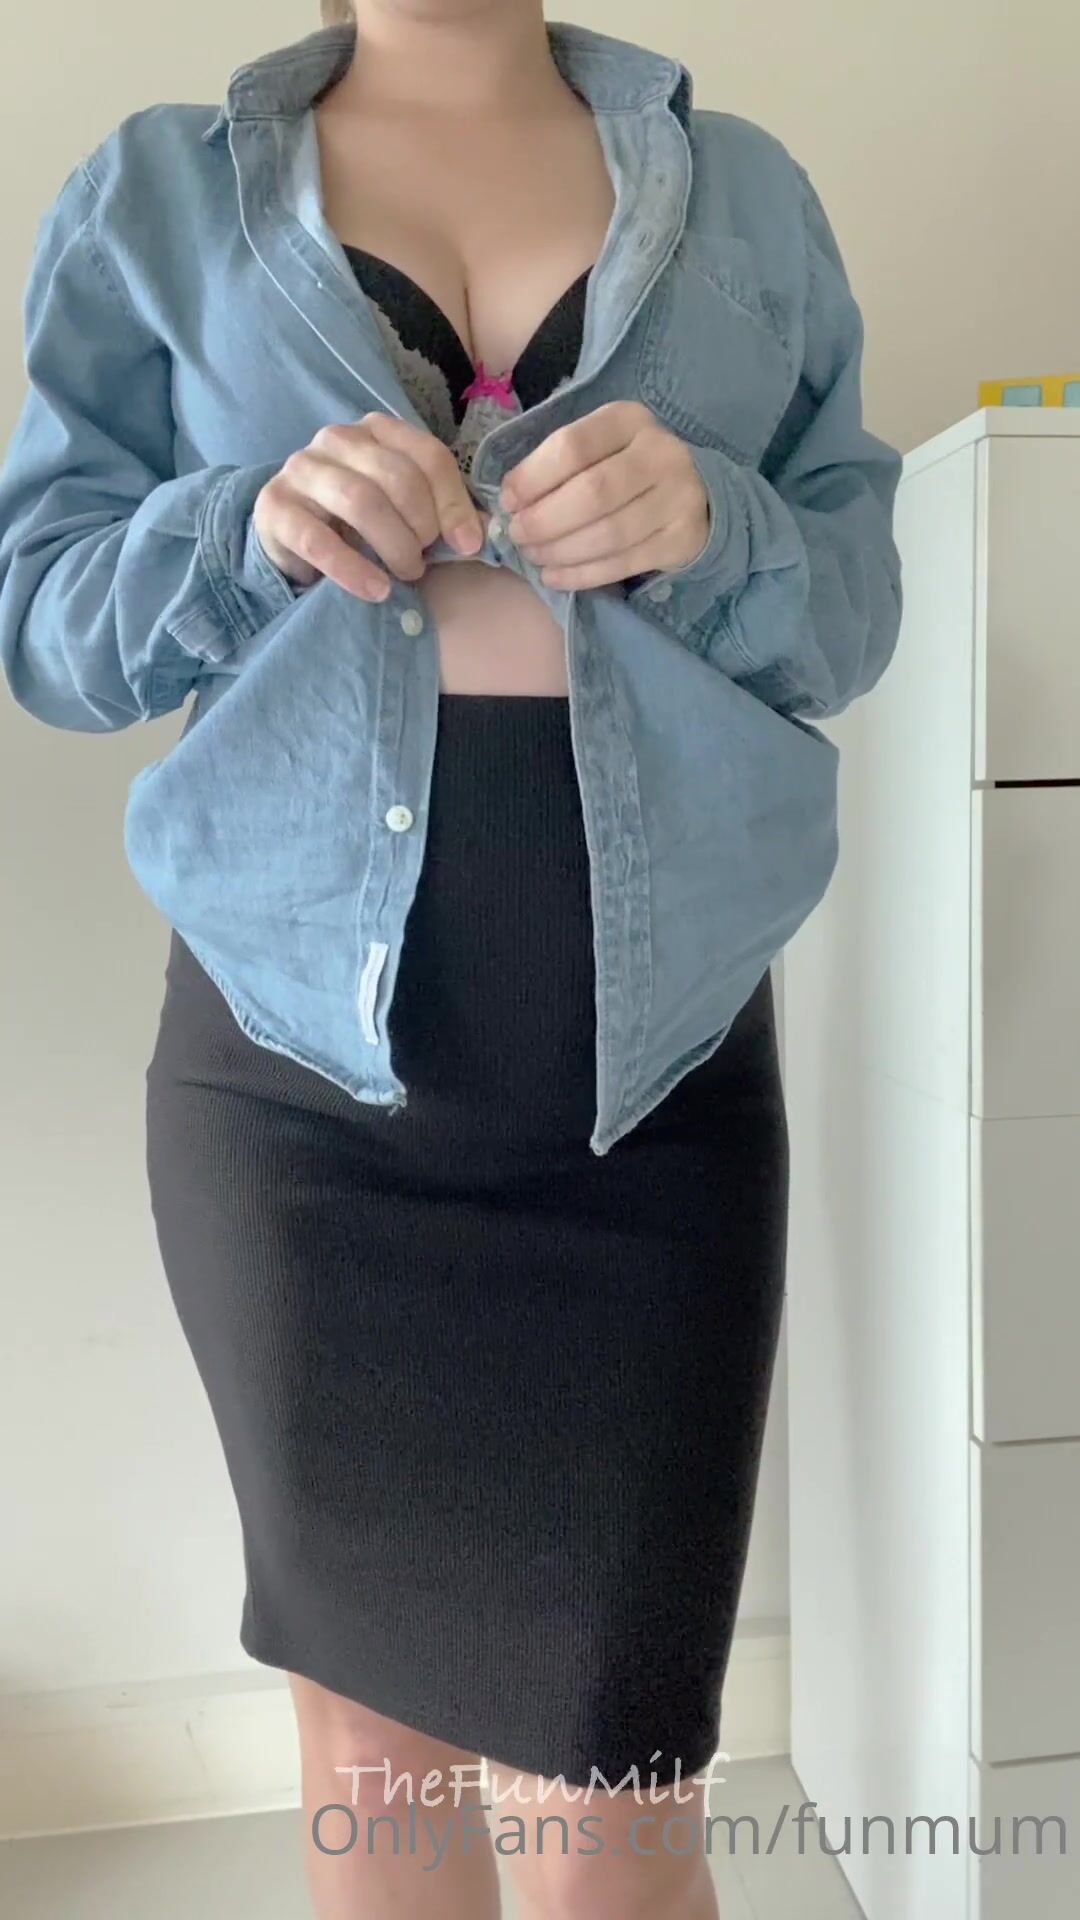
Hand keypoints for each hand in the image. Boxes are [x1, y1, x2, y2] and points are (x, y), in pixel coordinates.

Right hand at [253, 414, 484, 601]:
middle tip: (424, 560)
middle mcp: (336, 439)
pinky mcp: (275, 507)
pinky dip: (353, 570)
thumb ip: (438, 510)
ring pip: (360, 501)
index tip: (468, 544)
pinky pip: (318, 540)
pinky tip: (376, 590)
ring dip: (393, 546)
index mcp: (376, 431)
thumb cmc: (357, 522)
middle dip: (421, 526)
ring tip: (405, 574)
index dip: (453, 502)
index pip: (427, 455)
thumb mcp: (401, 508)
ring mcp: (301, 469)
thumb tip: (480, 534)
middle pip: (396, 477)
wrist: (291, 537)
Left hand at [499, 401, 709, 589]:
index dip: (532, 478)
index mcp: (629, 420)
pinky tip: (555, 576)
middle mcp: (661, 454)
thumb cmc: (625, 466)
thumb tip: (509, 502)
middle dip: (544, 520)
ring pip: (608, 534)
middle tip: (518, 535)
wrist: (693, 492)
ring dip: (560, 551)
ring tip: (534, 556)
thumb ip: (556, 463)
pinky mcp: (682, 540)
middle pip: (592, 493)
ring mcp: (678, 498)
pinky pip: (623, 563)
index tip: (507, 501)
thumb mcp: (597, 446)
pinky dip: (581, 575)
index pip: (572, 447)